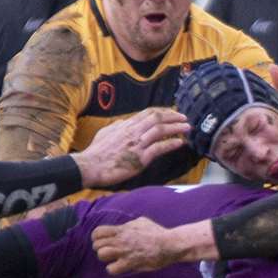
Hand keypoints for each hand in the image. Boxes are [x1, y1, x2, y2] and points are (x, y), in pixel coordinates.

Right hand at [72, 109, 190, 187]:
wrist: (90, 166)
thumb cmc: (96, 152)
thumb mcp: (106, 133)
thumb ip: (118, 126)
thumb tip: (125, 122)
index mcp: (126, 125)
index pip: (148, 113)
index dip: (163, 111)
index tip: (172, 112)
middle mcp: (133, 131)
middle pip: (157, 118)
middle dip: (173, 116)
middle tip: (184, 118)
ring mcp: (137, 144)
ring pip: (161, 130)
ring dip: (176, 128)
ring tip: (187, 128)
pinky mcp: (140, 158)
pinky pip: (159, 148)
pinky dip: (171, 144)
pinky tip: (179, 143)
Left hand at [90, 217, 183, 273]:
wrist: (169, 243)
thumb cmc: (158, 233)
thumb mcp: (142, 222)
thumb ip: (130, 224)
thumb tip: (126, 225)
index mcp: (122, 229)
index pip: (98, 232)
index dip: (97, 238)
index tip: (103, 242)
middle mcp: (121, 240)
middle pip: (97, 245)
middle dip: (101, 249)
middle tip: (110, 253)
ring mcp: (124, 251)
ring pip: (102, 255)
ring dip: (106, 259)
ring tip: (115, 260)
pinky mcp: (130, 262)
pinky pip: (111, 269)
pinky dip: (114, 269)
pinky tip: (121, 267)